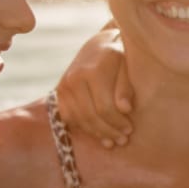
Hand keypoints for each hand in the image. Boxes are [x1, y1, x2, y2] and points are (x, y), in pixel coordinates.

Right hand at [54, 25, 134, 147]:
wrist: (98, 46)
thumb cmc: (119, 57)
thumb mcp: (127, 66)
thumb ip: (126, 86)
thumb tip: (126, 109)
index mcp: (94, 70)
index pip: (105, 107)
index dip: (117, 122)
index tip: (129, 130)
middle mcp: (75, 78)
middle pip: (91, 116)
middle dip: (108, 131)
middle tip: (123, 140)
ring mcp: (64, 86)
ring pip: (80, 119)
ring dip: (97, 133)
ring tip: (112, 141)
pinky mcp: (59, 93)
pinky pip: (70, 117)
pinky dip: (84, 128)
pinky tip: (98, 135)